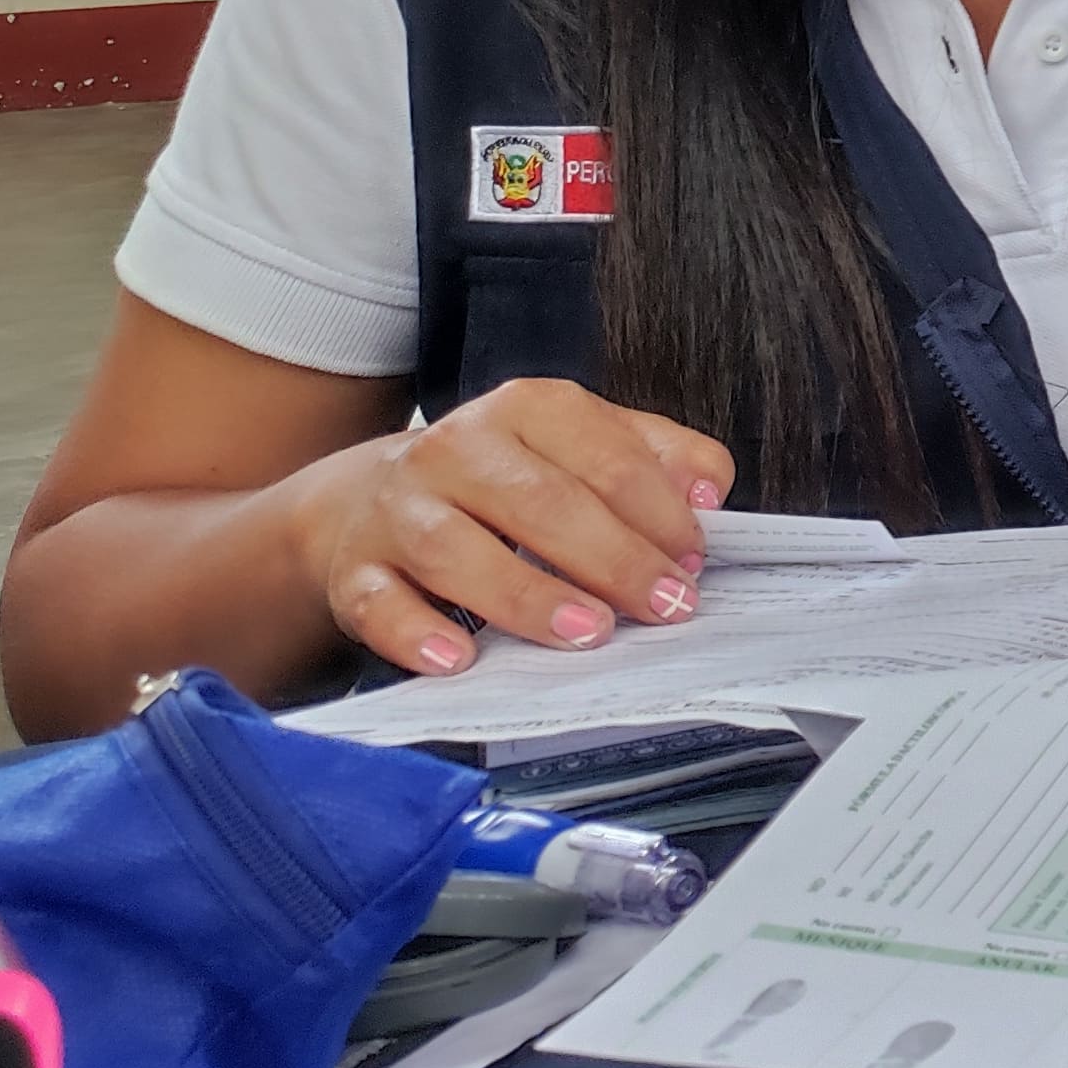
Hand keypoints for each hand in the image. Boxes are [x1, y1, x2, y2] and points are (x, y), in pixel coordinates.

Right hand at [282, 379, 728, 678]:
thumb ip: (662, 458)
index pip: (607, 457)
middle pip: (540, 503)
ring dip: (527, 597)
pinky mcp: (356, 571)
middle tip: (664, 607)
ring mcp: (399, 509)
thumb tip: (712, 492)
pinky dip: (418, 634)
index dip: (658, 513)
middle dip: (612, 558)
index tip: (694, 563)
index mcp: (527, 408)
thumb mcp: (587, 444)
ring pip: (457, 550)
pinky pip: (380, 603)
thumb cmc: (508, 477)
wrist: (375, 496)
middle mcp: (456, 449)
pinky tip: (461, 659)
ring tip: (586, 632)